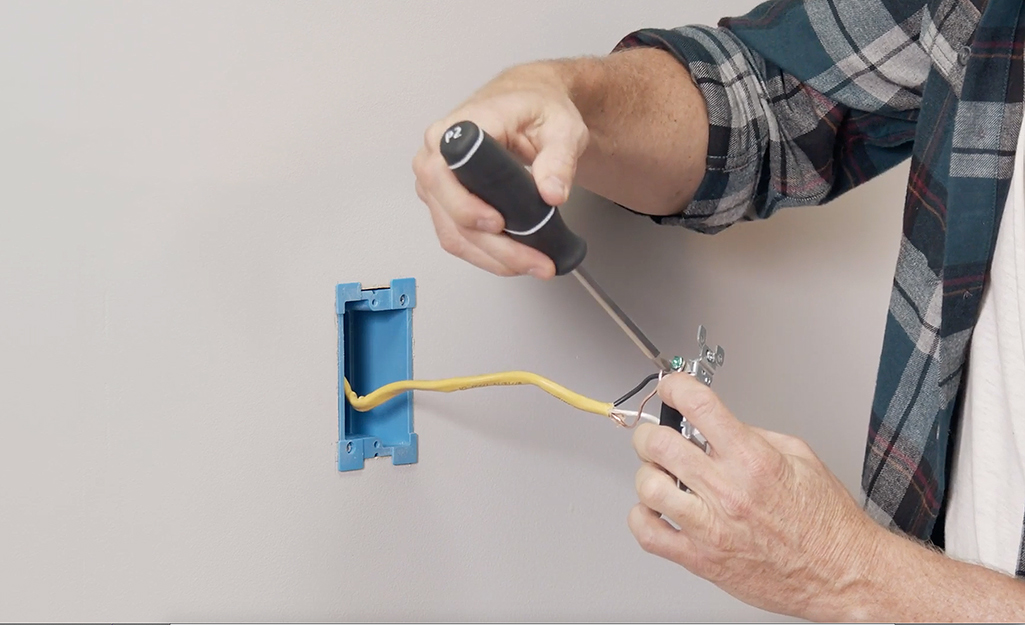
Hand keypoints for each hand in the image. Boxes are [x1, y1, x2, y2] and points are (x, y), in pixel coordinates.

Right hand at [412, 62, 588, 278]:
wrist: (529, 104)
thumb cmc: (537, 108)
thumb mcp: (562, 126)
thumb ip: (559, 158)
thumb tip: (552, 192)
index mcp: (460, 127)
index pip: (445, 171)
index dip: (465, 204)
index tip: (497, 223)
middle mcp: (437, 152)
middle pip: (450, 211)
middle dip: (494, 246)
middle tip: (533, 260)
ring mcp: (437, 179)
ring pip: (453, 232)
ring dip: (493, 258)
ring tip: (533, 265)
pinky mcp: (444, 200)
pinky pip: (456, 236)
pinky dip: (485, 255)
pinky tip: (513, 260)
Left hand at [629, 373, 884, 620]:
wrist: (843, 574)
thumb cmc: (827, 523)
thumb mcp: (801, 458)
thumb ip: (754, 436)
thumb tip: (717, 426)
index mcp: (753, 460)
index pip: (698, 406)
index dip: (675, 387)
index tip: (671, 388)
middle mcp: (728, 491)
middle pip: (659, 443)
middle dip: (651, 432)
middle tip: (657, 435)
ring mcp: (711, 528)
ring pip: (648, 486)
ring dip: (648, 474)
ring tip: (661, 475)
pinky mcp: (701, 560)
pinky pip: (648, 534)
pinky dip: (642, 517)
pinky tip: (657, 510)